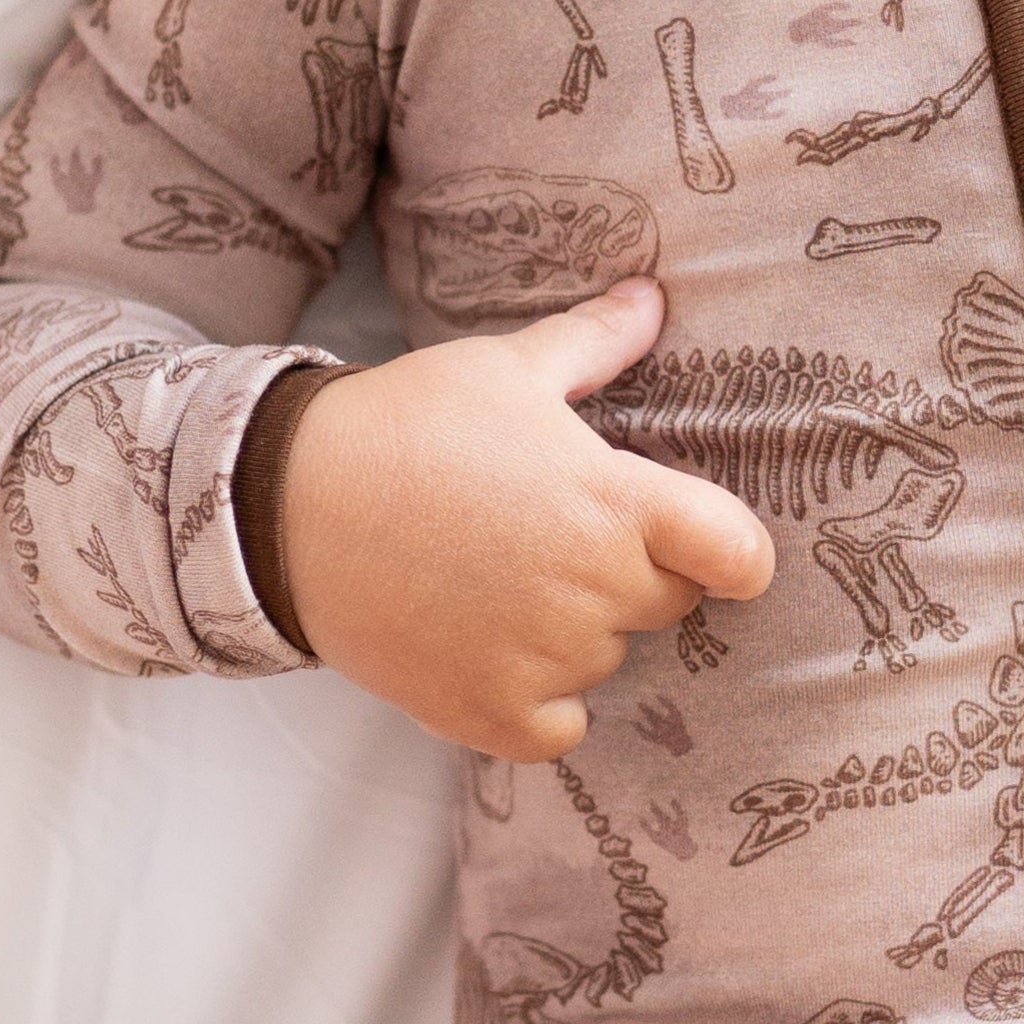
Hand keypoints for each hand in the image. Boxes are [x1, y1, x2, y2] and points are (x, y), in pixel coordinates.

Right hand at [277, 279, 770, 760]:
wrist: (284, 503)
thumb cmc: (408, 423)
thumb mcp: (508, 368)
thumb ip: (596, 341)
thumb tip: (653, 295)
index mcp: (614, 504)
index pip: (739, 555)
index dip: (737, 553)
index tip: (713, 546)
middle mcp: (590, 590)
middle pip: (670, 604)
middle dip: (636, 572)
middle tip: (558, 534)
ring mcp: (540, 660)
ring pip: (607, 660)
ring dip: (576, 632)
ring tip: (501, 578)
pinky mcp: (486, 713)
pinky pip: (558, 728)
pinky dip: (539, 702)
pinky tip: (496, 648)